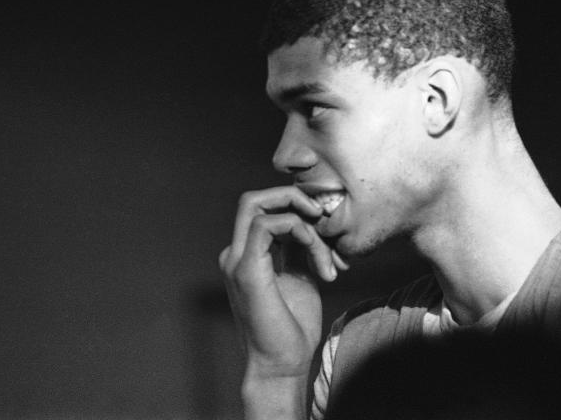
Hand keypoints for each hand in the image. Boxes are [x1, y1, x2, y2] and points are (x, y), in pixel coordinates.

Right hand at [219, 186, 339, 382]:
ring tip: (324, 251)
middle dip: (291, 195)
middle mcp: (235, 253)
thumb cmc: (292, 328)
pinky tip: (317, 257)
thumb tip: (311, 224)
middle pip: (253, 198)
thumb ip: (299, 250)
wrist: (282, 366)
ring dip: (302, 220)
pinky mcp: (245, 270)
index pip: (264, 210)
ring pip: (257, 204)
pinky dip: (297, 230)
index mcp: (246, 255)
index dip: (295, 207)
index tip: (325, 225)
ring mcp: (235, 260)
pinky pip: (266, 226)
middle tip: (321, 214)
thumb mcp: (301, 278)